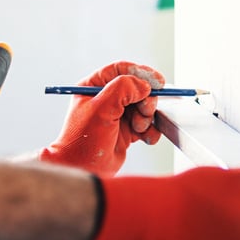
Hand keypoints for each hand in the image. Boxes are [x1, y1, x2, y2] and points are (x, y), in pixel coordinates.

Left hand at [39, 61, 165, 175]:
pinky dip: (151, 130)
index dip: (140, 73)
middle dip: (145, 100)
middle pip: (137, 88)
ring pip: (144, 106)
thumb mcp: (101, 109)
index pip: (120, 70)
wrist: (82, 169)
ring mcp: (117, 115)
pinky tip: (145, 138)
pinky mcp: (127, 131)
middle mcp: (106, 98)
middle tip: (145, 112)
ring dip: (147, 117)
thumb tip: (144, 85)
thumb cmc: (83, 140)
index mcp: (94, 86)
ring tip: (138, 128)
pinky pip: (147, 124)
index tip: (157, 82)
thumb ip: (122, 90)